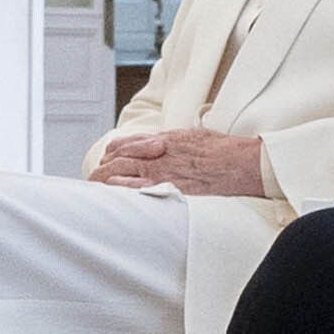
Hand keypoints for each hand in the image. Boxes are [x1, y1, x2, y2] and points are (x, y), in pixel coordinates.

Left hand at [84, 122, 274, 197]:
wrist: (240, 162)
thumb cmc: (221, 149)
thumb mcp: (191, 135)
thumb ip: (170, 139)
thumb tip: (155, 142)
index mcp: (161, 141)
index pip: (123, 145)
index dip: (111, 154)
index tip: (106, 160)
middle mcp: (157, 155)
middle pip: (116, 161)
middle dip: (101, 170)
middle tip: (93, 179)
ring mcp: (162, 173)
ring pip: (122, 175)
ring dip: (106, 182)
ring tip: (97, 190)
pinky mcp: (170, 189)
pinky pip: (138, 191)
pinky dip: (123, 193)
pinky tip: (114, 198)